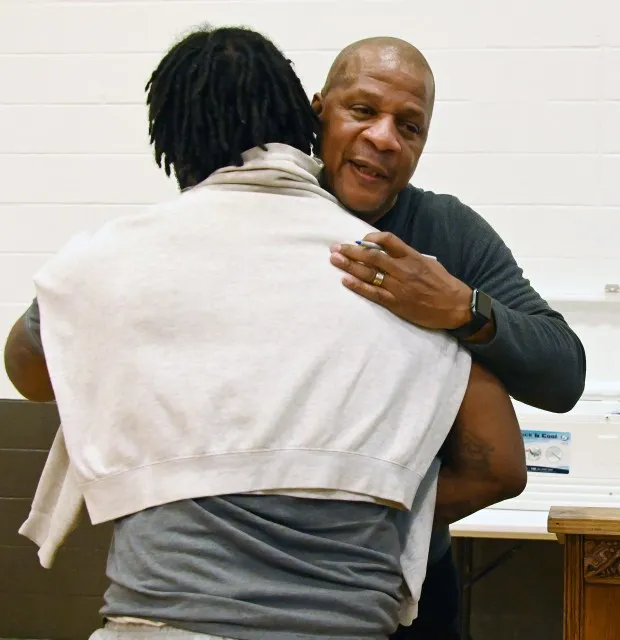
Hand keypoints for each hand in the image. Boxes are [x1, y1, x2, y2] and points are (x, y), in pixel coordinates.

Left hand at [329, 231, 472, 330]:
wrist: (456, 307)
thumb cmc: (444, 284)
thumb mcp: (429, 263)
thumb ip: (409, 257)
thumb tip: (390, 251)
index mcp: (412, 257)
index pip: (388, 240)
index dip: (371, 237)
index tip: (360, 240)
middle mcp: (404, 269)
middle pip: (372, 256)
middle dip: (351, 251)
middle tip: (335, 248)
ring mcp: (399, 287)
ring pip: (369, 273)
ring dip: (349, 265)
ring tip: (334, 259)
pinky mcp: (396, 303)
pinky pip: (373, 293)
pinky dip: (358, 286)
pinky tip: (345, 280)